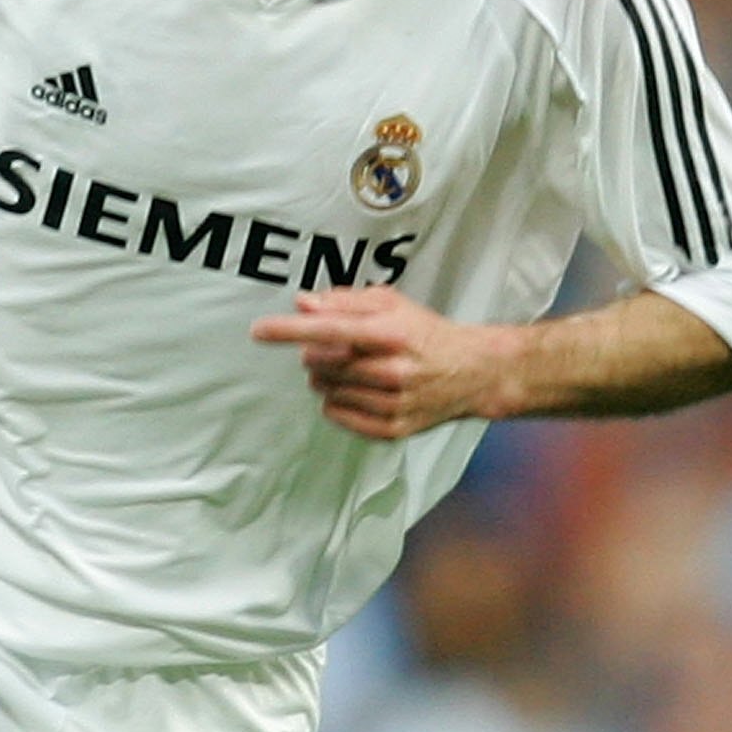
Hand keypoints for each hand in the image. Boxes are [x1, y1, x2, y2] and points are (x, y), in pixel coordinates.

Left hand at [250, 284, 514, 440]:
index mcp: (391, 333)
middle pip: (322, 364)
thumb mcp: (391, 304)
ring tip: (350, 368)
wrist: (472, 372)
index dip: (290, 330)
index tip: (259, 330)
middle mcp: (393, 370)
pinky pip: (339, 416)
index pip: (330, 330)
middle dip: (314, 353)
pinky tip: (354, 390)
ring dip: (325, 377)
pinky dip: (336, 402)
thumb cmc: (424, 332)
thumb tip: (303, 303)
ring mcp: (394, 403)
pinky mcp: (393, 429)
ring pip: (327, 391)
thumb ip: (345, 302)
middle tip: (334, 349)